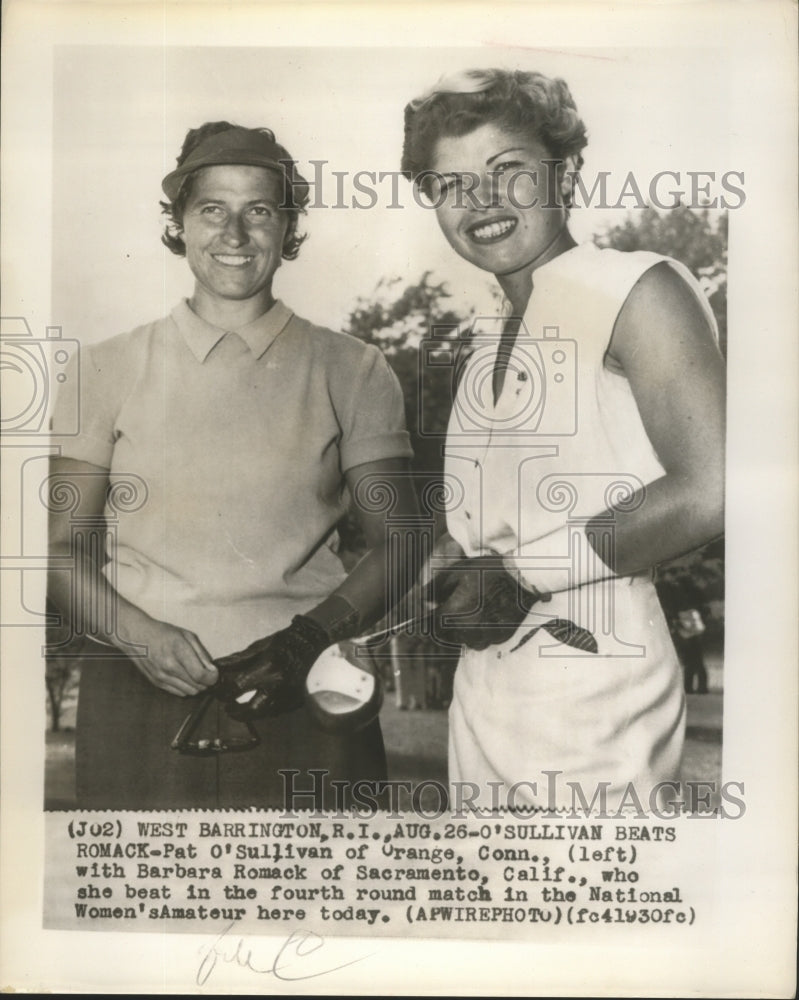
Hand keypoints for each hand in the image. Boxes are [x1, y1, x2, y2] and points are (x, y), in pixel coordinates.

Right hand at [118, 610, 217, 695]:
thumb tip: (212, 669)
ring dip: (196, 685)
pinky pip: (179, 692)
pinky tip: (184, 676)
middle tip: (206, 671)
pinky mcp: (157, 683)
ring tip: (194, 673)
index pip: (201, 675)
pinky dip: (185, 687)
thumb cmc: (162, 633)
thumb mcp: (187, 635)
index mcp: (179, 651)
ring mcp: (162, 677)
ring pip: (189, 692)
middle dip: (206, 681)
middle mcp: (169, 666)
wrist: (137, 636)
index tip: (214, 672)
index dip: (212, 677)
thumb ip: (202, 653)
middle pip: (197, 686)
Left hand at [214, 615, 329, 719]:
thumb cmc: (286, 641)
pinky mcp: (296, 701)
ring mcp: (289, 695)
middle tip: (229, 708)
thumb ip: (237, 660)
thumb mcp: (260, 646)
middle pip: (251, 710)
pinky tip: (260, 703)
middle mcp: (278, 685)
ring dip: (249, 714)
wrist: (314, 643)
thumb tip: (216, 667)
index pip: (237, 687)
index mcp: (267, 668)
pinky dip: (265, 710)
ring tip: (241, 708)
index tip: (220, 692)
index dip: (224, 691)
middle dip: (236, 712)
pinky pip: (276, 712)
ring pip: (263, 714)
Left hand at [430, 555, 539, 650]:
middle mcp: (467, 630)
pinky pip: (485, 640)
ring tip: (474, 610)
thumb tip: (422, 599)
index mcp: (453, 614)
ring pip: (466, 641)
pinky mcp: (500, 637)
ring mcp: (485, 636)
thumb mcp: (456, 573)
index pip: (432, 628)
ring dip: (465, 631)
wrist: (522, 578)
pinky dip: (483, 632)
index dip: (429, 621)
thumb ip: (434, 588)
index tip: (434, 613)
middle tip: (456, 608)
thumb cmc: (487, 571)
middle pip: (448, 637)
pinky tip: (488, 615)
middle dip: (447, 625)